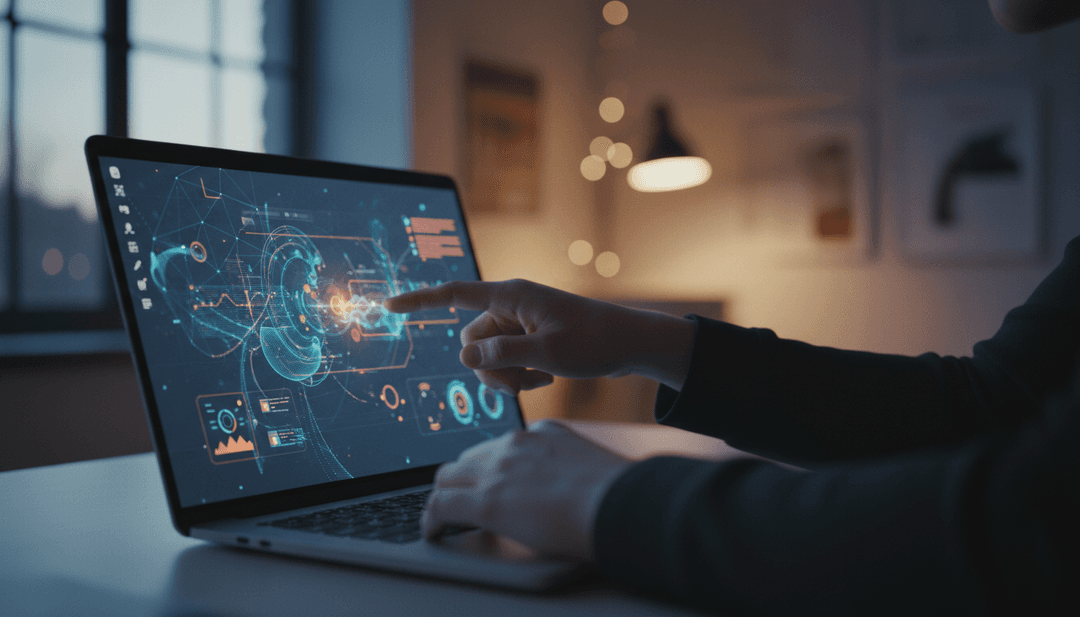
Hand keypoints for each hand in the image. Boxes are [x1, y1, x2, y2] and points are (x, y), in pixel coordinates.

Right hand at [384, 279, 694, 393]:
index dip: (420, 300)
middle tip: (522, 381)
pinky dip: (520, 375)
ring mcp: (518, 324)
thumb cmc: (594, 342)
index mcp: (510, 296)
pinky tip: (546, 376)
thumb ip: (501, 355)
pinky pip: (505, 362)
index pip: (454, 295)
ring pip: (486, 357)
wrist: (629, 345)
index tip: (389, 306)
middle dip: (489, 367)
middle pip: (470, 341)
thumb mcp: (547, 353)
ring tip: (539, 378)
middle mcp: (509, 306)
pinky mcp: (527, 339)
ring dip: (506, 376)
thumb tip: (465, 355)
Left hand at [421, 419, 632, 558]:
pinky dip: (432, 519)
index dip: (491, 467)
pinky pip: (441, 504)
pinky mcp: (487, 501)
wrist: (619, 502)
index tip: (492, 480)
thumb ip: (572, 471)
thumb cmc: (618, 493)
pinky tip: (433, 531)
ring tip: (443, 516)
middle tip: (464, 499)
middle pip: (469, 458)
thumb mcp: (591, 468)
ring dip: (445, 495)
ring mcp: (498, 470)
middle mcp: (515, 445)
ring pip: (448, 476)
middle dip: (464, 478)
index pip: (501, 446)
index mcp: (542, 434)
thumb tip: (573, 491)